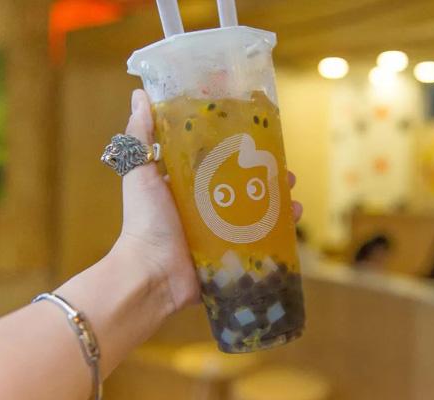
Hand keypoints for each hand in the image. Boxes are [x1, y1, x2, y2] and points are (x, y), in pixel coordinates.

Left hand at [114, 90, 302, 313]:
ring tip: (292, 187)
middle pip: (243, 181)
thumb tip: (139, 94)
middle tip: (281, 163)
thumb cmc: (144, 221)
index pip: (218, 158)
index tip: (255, 132)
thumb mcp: (140, 174)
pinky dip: (281, 226)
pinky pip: (262, 234)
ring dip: (278, 195)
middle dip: (265, 171)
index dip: (238, 146)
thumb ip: (140, 137)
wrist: (152, 273)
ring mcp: (223, 228)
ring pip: (257, 206)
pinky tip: (294, 215)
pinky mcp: (234, 249)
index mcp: (188, 183)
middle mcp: (208, 203)